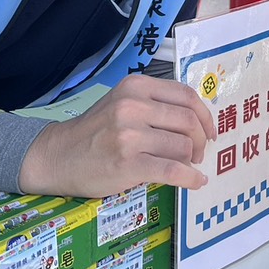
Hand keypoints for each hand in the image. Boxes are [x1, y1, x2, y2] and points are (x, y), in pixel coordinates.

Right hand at [19, 74, 215, 196]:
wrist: (57, 156)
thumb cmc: (95, 131)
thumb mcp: (122, 103)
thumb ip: (155, 105)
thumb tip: (198, 121)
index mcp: (136, 87)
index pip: (186, 96)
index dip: (205, 116)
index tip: (210, 131)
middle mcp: (134, 106)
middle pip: (189, 121)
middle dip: (201, 140)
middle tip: (198, 153)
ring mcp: (130, 135)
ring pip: (183, 146)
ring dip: (191, 160)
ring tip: (186, 166)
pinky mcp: (128, 163)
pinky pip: (173, 170)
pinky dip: (190, 178)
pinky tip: (195, 182)